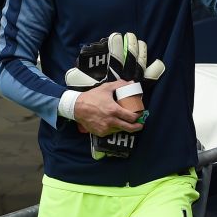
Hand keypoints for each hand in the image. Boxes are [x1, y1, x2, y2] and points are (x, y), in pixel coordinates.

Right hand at [66, 33, 166, 154]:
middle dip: (137, 127)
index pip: (131, 117)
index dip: (137, 117)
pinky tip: (113, 123)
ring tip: (125, 122)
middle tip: (140, 125)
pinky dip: (113, 128)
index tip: (139, 115)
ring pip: (119, 130)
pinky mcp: (100, 133)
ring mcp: (105, 128)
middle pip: (129, 128)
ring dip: (124, 127)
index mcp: (113, 110)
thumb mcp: (106, 88)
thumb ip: (119, 85)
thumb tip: (131, 83)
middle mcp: (110, 121)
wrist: (76, 107)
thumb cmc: (92, 96)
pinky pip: (110, 132)